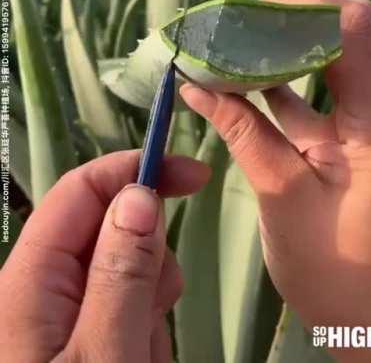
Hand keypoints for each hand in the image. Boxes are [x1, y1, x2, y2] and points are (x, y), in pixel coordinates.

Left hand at [0, 151, 209, 361]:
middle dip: (151, 261)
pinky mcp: (83, 338)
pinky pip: (129, 311)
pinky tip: (139, 362)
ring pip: (129, 274)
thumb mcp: (106, 354)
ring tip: (142, 359)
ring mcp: (65, 317)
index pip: (82, 191)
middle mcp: (43, 290)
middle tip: (156, 310)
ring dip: (150, 309)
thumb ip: (123, 272)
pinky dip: (145, 335)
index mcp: (31, 280)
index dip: (136, 170)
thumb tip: (140, 194)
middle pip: (113, 233)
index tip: (195, 176)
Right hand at [180, 0, 370, 361]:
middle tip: (229, 32)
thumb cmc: (338, 272)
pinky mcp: (353, 136)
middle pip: (341, 34)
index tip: (246, 15)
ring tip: (225, 52)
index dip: (301, 8)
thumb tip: (196, 87)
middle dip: (281, 26)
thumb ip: (243, 133)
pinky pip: (317, 95)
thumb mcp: (283, 197)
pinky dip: (278, 86)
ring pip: (326, 61)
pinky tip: (238, 86)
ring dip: (275, 54)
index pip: (355, 28)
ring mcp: (370, 121)